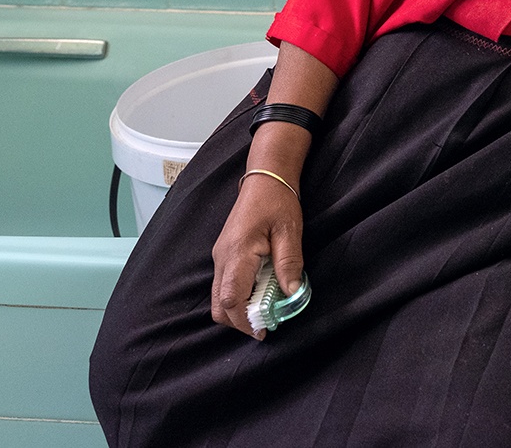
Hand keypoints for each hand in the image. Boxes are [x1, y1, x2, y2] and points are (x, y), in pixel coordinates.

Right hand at [211, 173, 302, 338]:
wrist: (264, 178)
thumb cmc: (277, 201)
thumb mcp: (290, 232)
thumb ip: (289, 264)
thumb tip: (292, 294)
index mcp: (237, 253)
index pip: (231, 299)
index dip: (245, 322)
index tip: (263, 332)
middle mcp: (222, 258)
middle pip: (219, 305)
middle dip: (239, 322)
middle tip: (266, 325)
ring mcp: (220, 257)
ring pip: (219, 298)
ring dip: (239, 310)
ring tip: (265, 310)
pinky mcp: (224, 256)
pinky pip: (224, 286)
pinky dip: (238, 297)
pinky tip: (259, 293)